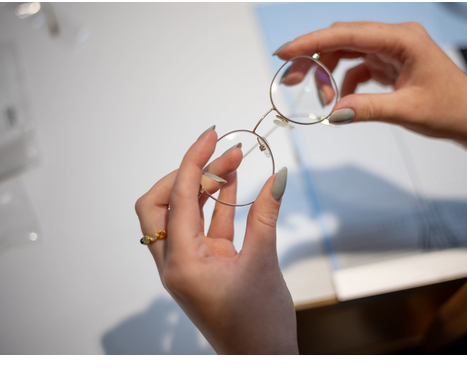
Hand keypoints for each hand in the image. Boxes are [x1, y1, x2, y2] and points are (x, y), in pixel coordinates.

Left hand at [135, 128, 297, 354]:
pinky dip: (219, 203)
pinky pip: (206, 226)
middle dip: (190, 174)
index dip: (194, 161)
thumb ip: (266, 216)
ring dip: (207, 185)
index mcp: (181, 264)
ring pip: (185, 213)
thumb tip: (277, 178)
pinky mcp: (206, 263)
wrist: (262, 359)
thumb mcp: (263, 263)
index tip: (210, 135)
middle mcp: (176, 262)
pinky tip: (234, 183)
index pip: (179, 199)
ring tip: (234, 159)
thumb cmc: (257, 325)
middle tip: (223, 154)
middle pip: (162, 204)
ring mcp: (190, 263)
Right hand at [276, 21, 466, 181]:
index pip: (348, 34)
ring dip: (327, 70)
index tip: (286, 52)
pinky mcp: (390, 63)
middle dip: (314, 57)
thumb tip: (332, 113)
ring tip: (317, 94)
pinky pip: (358, 66)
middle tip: (291, 79)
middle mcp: (395, 38)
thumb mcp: (406, 110)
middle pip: (343, 39)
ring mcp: (392, 50)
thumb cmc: (450, 109)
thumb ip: (367, 108)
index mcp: (403, 39)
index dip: (312, 42)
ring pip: (347, 51)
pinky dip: (344, 82)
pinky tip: (342, 99)